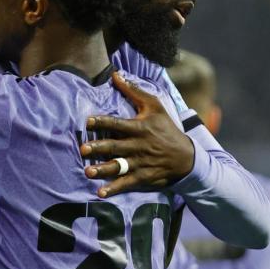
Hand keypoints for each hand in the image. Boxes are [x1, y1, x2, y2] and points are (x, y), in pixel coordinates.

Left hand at [81, 72, 195, 196]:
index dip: (103, 122)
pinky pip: (127, 183)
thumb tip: (115, 75)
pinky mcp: (143, 177)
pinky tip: (100, 193)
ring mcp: (140, 162)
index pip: (118, 124)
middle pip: (116, 146)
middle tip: (83, 150)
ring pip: (119, 166)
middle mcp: (138, 145)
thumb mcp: (154, 106)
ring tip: (88, 172)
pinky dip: (114, 189)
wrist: (186, 156)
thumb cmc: (167, 128)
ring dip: (104, 170)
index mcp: (139, 127)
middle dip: (99, 148)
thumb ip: (134, 91)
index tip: (88, 122)